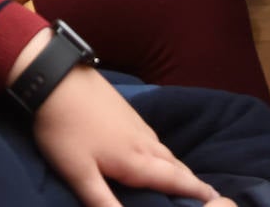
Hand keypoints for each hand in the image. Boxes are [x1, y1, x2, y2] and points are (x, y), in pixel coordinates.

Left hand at [32, 63, 226, 206]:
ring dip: (177, 164)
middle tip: (207, 194)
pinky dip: (161, 148)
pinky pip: (151, 135)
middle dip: (190, 181)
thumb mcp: (79, 172)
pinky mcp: (122, 107)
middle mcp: (141, 139)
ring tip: (184, 177)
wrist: (53, 74)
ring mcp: (132, 119)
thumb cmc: (64, 127)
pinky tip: (153, 148)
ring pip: (163, 147)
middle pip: (173, 163)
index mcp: (135, 159)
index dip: (195, 192)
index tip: (216, 200)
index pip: (173, 180)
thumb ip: (103, 203)